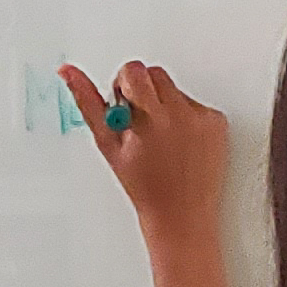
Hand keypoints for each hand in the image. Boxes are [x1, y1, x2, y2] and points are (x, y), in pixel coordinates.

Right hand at [62, 61, 228, 235]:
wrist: (182, 214)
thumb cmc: (143, 185)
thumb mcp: (108, 145)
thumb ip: (88, 102)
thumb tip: (69, 72)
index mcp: (149, 118)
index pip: (133, 71)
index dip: (124, 86)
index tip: (125, 103)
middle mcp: (178, 114)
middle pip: (155, 75)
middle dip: (143, 91)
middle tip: (141, 123)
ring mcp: (201, 118)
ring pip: (175, 89)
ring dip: (164, 104)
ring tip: (161, 138)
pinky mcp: (217, 122)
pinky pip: (196, 105)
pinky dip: (187, 118)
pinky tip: (181, 144)